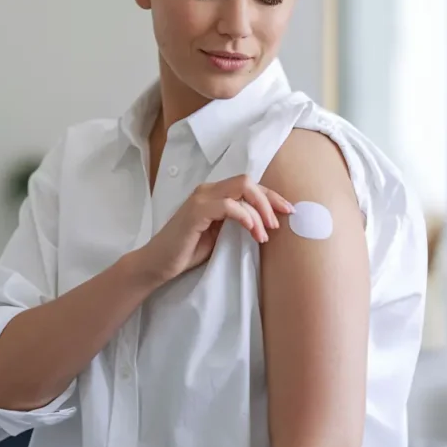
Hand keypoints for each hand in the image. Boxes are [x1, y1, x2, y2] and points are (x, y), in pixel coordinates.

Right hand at [138, 175, 294, 283]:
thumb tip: (265, 222)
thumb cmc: (187, 251)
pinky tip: (252, 232)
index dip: (271, 196)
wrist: (158, 264)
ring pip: (242, 189)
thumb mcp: (219, 235)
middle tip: (278, 223)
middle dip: (269, 200)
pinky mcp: (196, 211)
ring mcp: (201, 198)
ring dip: (259, 211)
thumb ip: (236, 223)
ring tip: (264, 235)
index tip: (288, 211)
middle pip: (248, 182)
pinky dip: (245, 217)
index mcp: (214, 194)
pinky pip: (229, 205)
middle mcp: (208, 190)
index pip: (248, 186)